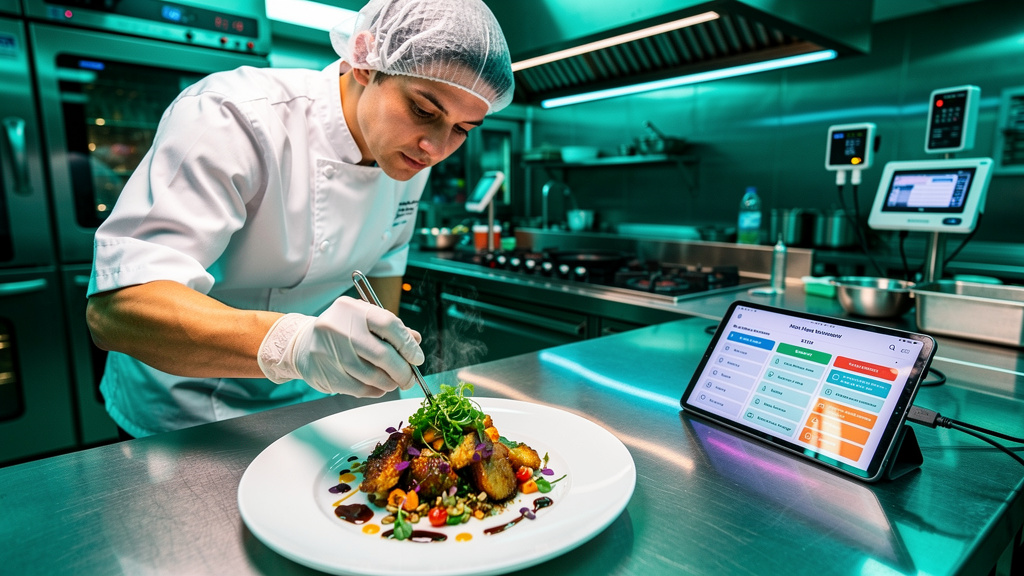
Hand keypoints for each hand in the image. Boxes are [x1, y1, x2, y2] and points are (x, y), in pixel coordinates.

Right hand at [258, 296, 424, 396]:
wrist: (302, 343)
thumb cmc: (342, 330)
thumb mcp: (364, 320)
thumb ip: (391, 329)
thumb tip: (416, 342)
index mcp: (353, 310)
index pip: (389, 325)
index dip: (408, 345)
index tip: (417, 358)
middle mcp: (339, 328)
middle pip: (383, 354)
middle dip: (403, 370)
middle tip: (410, 378)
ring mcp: (330, 352)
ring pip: (372, 375)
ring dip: (390, 383)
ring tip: (394, 382)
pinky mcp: (326, 373)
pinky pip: (359, 388)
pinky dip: (375, 390)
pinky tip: (379, 387)